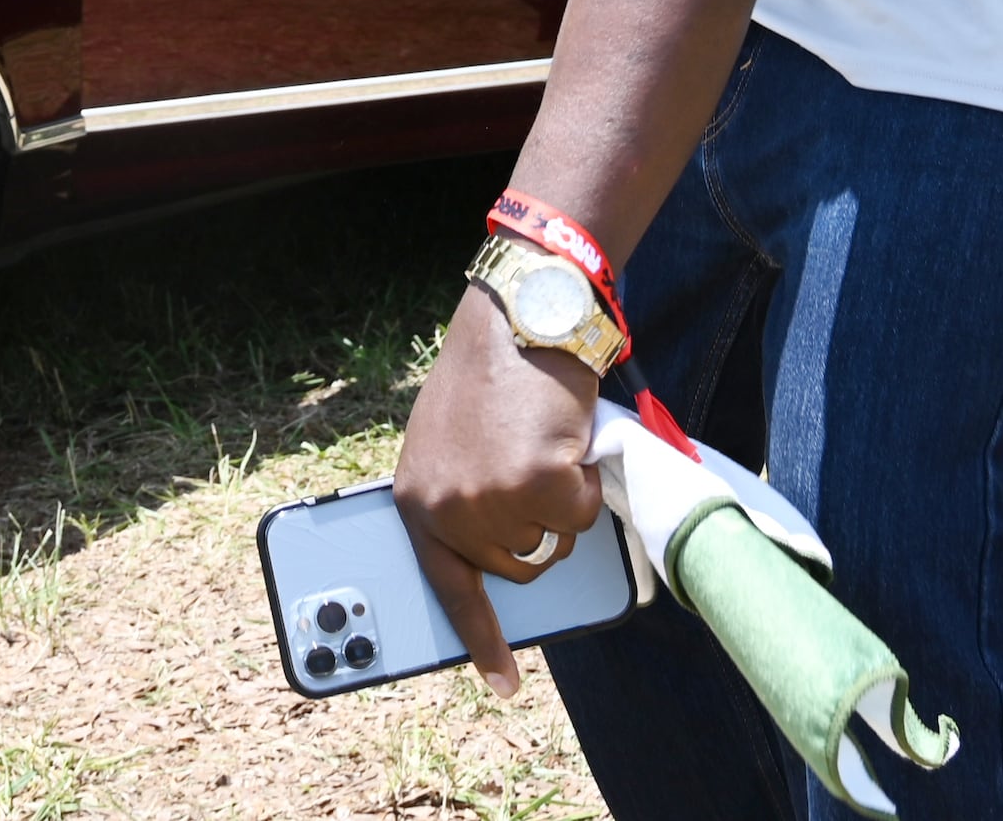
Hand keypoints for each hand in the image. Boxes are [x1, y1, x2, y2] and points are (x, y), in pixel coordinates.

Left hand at [390, 287, 606, 699]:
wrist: (520, 318)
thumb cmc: (491, 374)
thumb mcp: (449, 443)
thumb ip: (460, 497)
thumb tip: (497, 550)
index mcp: (417, 499)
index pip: (448, 586)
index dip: (479, 638)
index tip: (502, 684)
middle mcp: (448, 509)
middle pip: (518, 566)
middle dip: (537, 526)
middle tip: (532, 466)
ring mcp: (490, 502)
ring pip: (555, 541)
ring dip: (562, 498)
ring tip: (540, 441)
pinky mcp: (536, 486)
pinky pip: (582, 513)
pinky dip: (585, 477)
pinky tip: (562, 435)